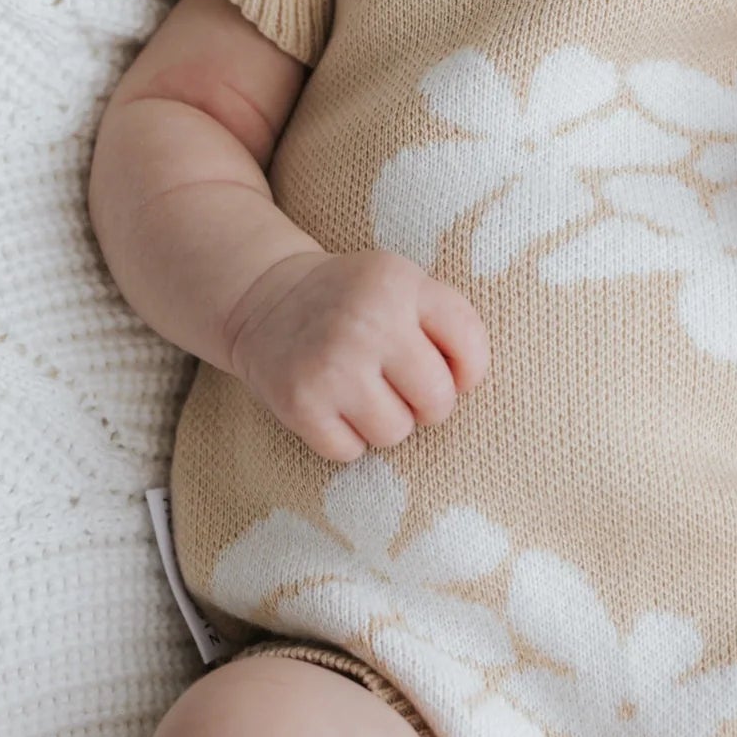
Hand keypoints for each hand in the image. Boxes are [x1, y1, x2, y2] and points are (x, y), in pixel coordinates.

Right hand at [223, 249, 489, 462]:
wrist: (265, 301)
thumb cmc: (355, 301)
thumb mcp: (402, 284)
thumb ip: (448, 321)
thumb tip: (466, 385)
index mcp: (399, 284)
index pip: (471, 349)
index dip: (467, 370)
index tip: (444, 366)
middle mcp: (366, 322)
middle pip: (438, 402)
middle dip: (425, 402)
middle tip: (398, 383)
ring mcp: (331, 366)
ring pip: (396, 433)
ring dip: (384, 422)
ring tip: (362, 391)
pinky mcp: (299, 403)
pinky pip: (351, 452)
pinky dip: (346, 437)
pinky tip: (332, 404)